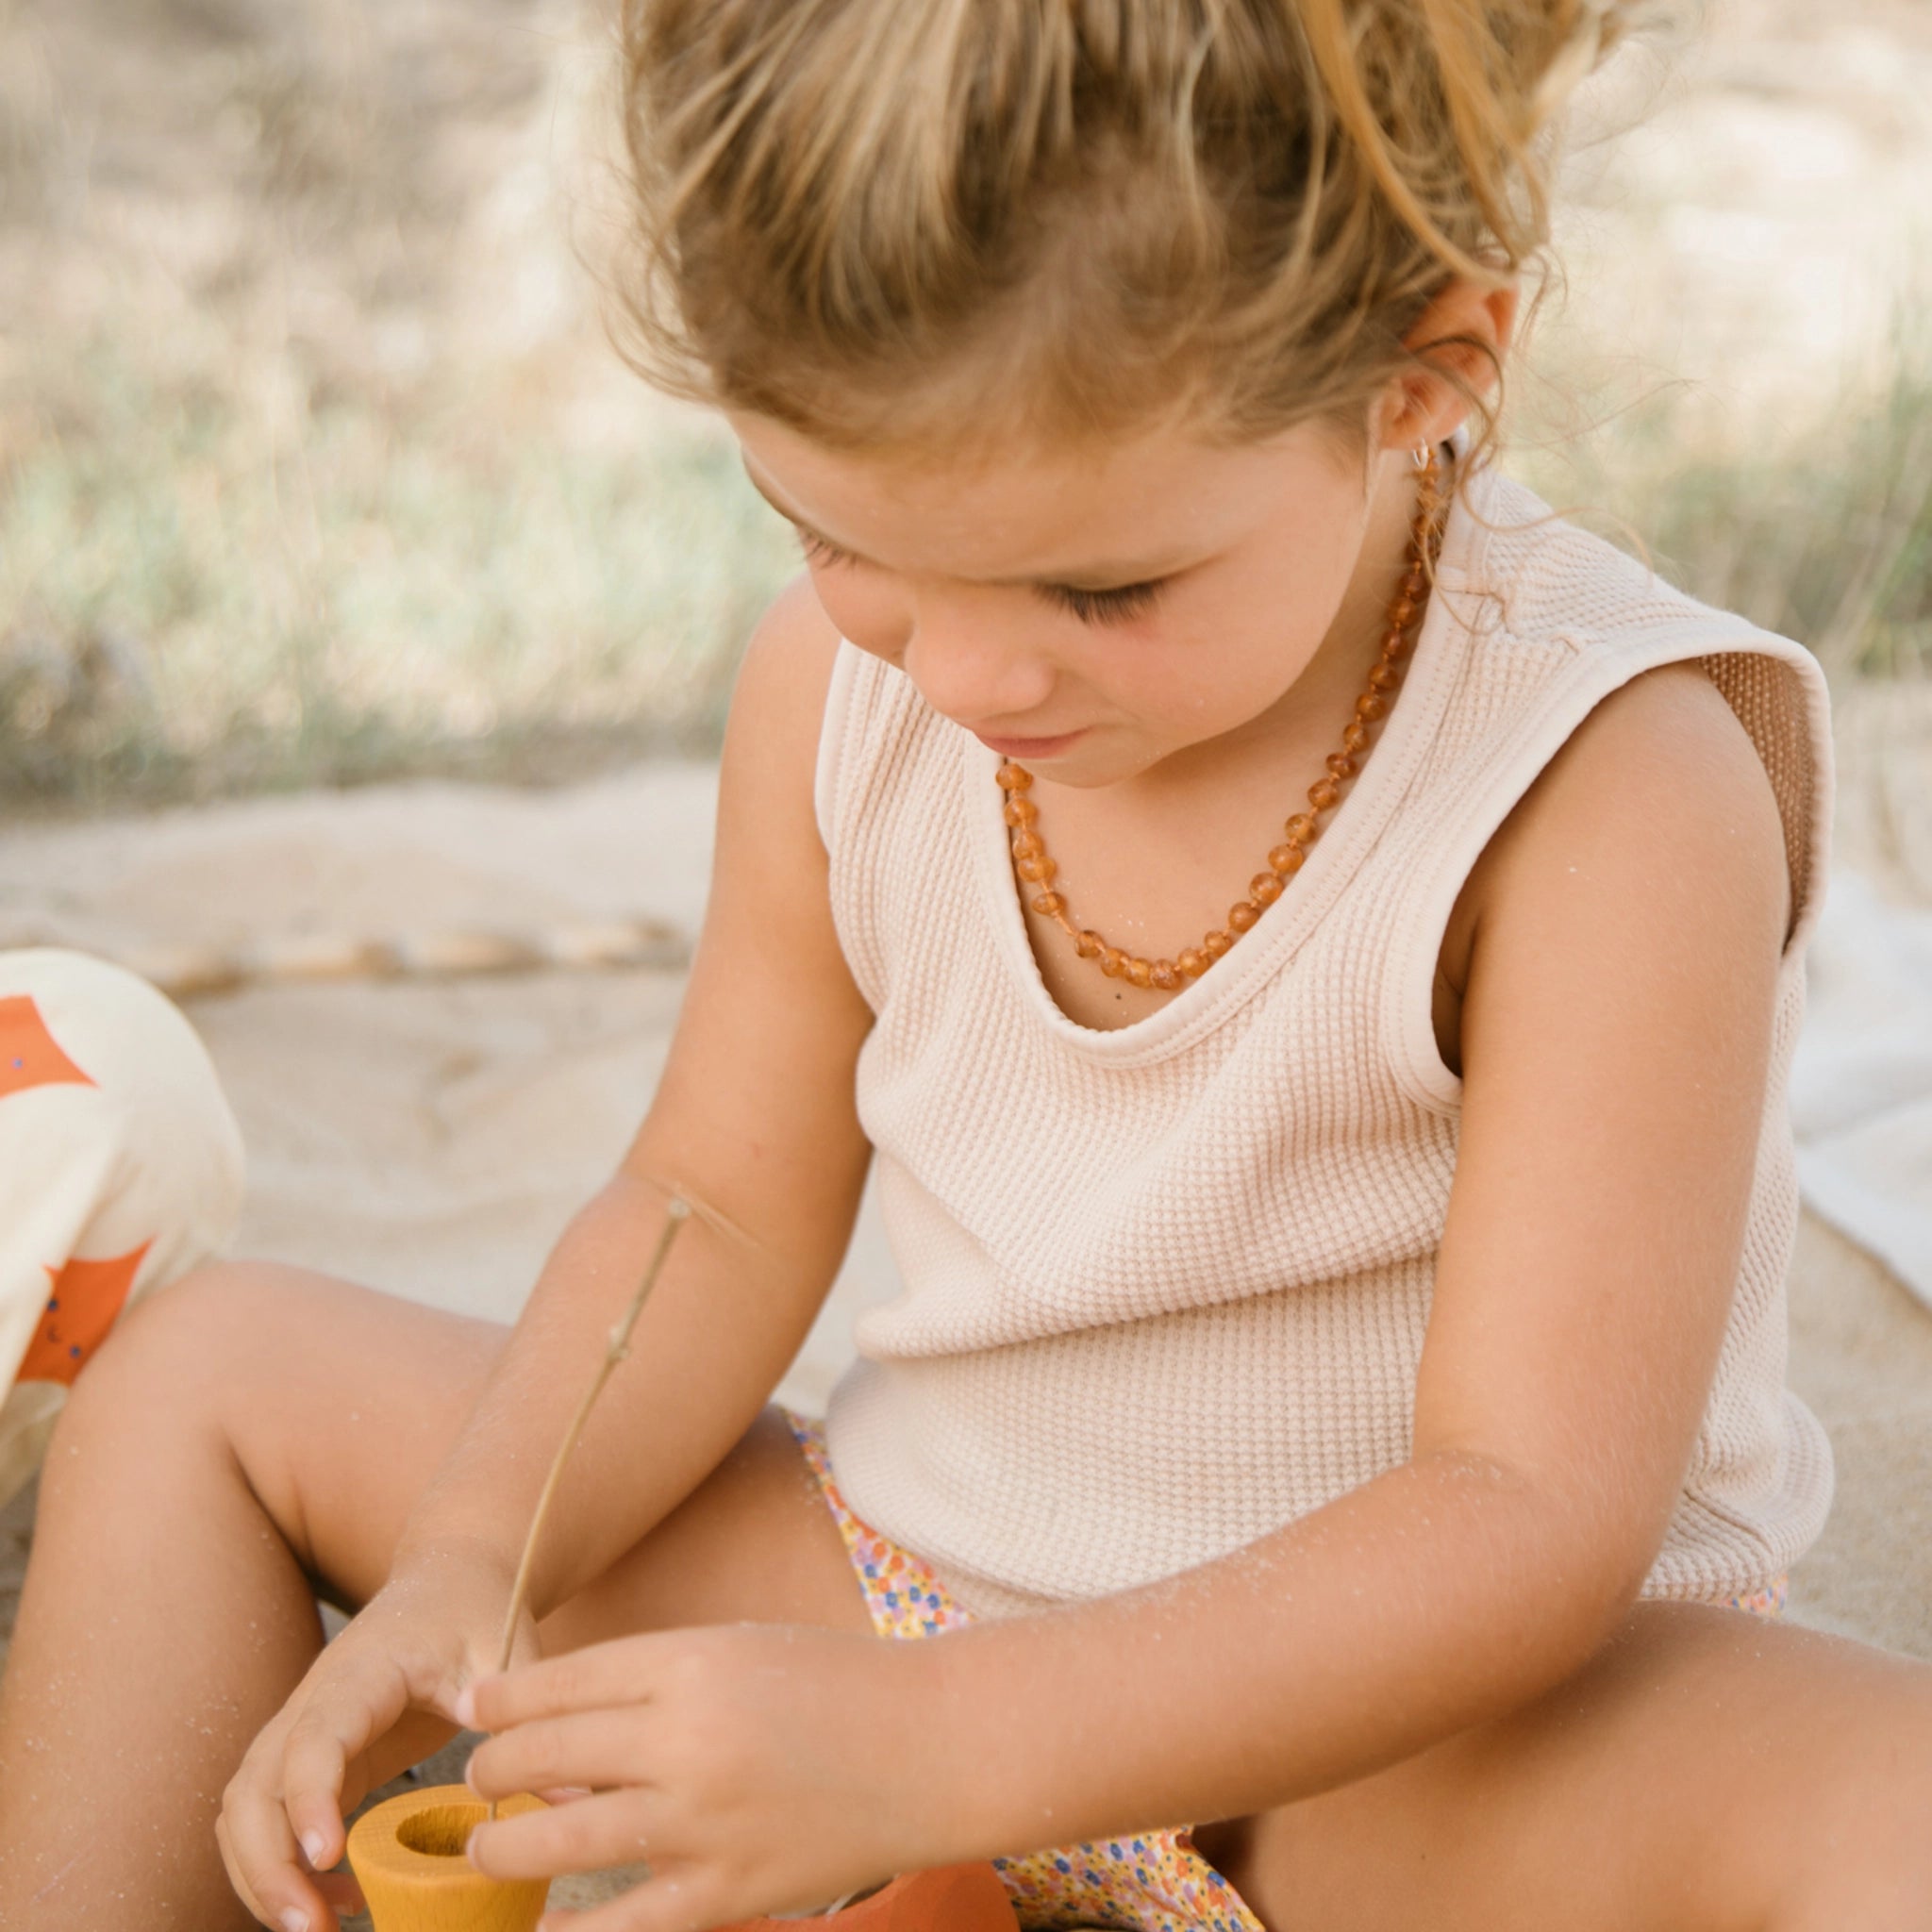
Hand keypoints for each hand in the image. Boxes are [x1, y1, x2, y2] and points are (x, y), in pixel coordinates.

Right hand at [218, 1540, 535, 1931]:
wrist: (449, 1578)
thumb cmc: (477, 1610)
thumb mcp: (506, 1652)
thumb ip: (527, 1721)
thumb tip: (573, 1806)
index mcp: (360, 1673)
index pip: (313, 1739)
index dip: (309, 1800)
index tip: (329, 1857)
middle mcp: (313, 1703)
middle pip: (252, 1791)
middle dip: (266, 1866)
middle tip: (310, 1929)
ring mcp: (302, 1732)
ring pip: (245, 1813)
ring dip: (262, 1876)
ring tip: (319, 1929)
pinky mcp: (313, 1759)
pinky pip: (270, 1820)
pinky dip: (282, 1867)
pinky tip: (340, 1900)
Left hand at [462, 1624, 953, 1931]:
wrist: (934, 1746)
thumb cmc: (833, 1685)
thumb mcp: (736, 1651)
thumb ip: (647, 1681)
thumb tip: (544, 1726)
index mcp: (687, 1661)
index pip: (553, 1683)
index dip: (499, 1702)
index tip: (474, 1712)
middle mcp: (685, 1736)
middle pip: (540, 1757)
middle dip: (491, 1774)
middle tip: (480, 1781)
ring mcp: (705, 1820)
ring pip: (559, 1842)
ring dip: (504, 1850)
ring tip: (490, 1851)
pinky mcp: (730, 1891)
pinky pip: (623, 1925)